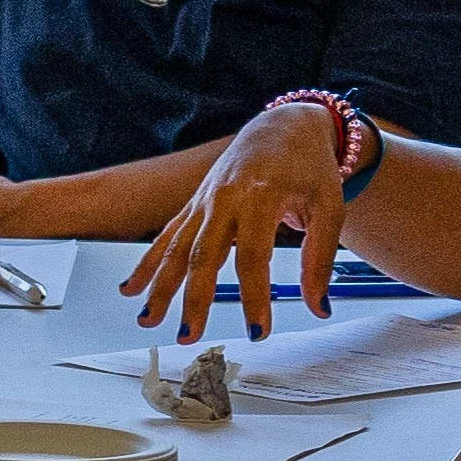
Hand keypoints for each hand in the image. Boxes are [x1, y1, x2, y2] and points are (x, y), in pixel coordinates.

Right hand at [122, 101, 345, 341]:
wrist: (283, 124)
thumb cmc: (309, 166)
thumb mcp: (329, 207)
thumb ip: (321, 259)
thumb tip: (319, 307)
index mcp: (260, 196)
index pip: (252, 256)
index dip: (254, 296)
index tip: (258, 331)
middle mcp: (224, 197)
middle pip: (203, 255)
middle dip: (193, 299)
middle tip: (189, 336)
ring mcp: (204, 200)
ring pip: (177, 247)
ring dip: (159, 285)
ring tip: (148, 320)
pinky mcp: (195, 203)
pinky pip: (167, 235)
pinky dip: (147, 263)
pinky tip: (130, 288)